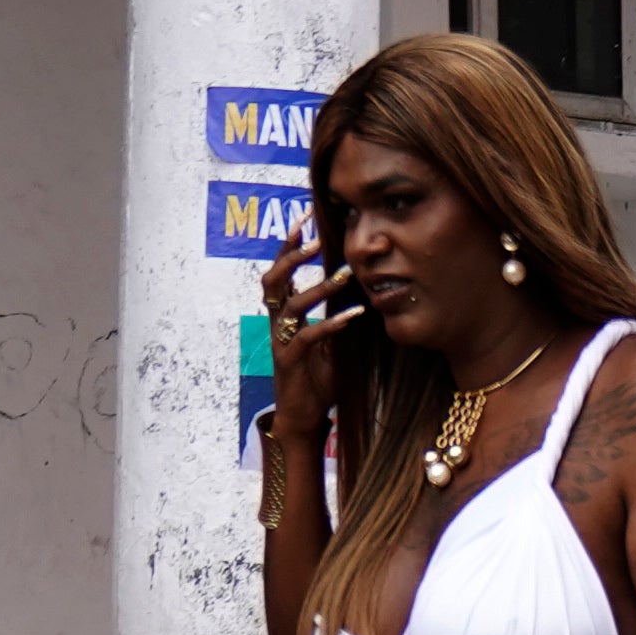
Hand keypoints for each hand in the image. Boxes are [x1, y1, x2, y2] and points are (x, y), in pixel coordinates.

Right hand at [257, 219, 359, 437]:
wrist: (303, 416)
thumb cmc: (317, 377)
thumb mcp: (330, 340)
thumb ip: (337, 315)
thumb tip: (362, 288)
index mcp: (283, 313)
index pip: (281, 271)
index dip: (288, 245)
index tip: (305, 218)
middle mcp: (277, 323)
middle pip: (273, 280)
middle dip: (291, 257)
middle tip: (316, 240)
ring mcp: (280, 342)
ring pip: (292, 306)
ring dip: (319, 287)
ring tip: (345, 275)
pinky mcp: (289, 362)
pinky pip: (308, 337)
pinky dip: (332, 324)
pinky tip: (354, 315)